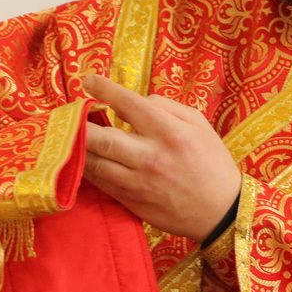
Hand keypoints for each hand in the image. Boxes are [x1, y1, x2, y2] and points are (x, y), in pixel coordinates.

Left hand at [82, 73, 239, 241]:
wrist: (221, 211)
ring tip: (71, 135)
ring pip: (95, 162)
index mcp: (169, 132)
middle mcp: (150, 157)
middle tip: (70, 114)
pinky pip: (100, 182)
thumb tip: (138, 101)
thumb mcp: (199, 124)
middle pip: (102, 137)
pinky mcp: (132, 201)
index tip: (88, 80)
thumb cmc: (212, 162)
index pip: (128, 104)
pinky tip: (83, 158)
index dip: (104, 89)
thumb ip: (167, 106)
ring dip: (78, 147)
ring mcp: (138, 182)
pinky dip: (87, 168)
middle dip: (79, 124)